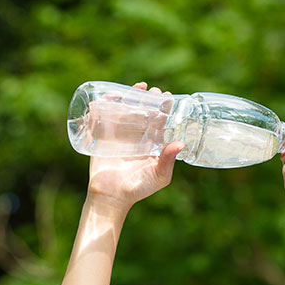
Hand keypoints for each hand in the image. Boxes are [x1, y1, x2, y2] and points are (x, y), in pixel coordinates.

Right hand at [86, 82, 184, 210]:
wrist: (111, 196)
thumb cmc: (138, 189)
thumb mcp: (159, 176)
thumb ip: (168, 161)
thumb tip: (180, 143)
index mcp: (152, 144)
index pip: (160, 122)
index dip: (164, 109)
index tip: (169, 97)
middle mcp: (137, 137)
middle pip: (144, 112)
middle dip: (150, 99)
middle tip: (156, 91)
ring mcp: (120, 135)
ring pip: (126, 109)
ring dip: (132, 96)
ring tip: (141, 87)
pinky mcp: (103, 135)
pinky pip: (104, 114)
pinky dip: (108, 102)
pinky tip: (115, 94)